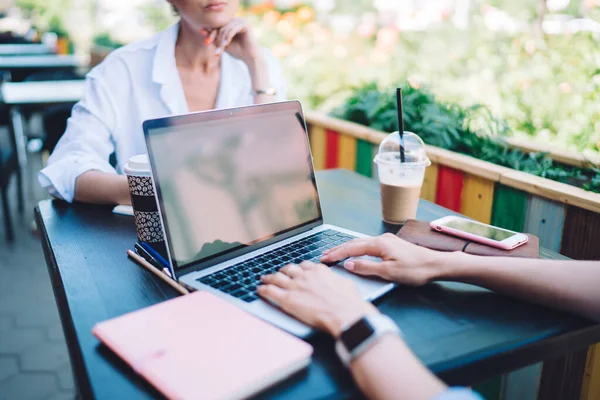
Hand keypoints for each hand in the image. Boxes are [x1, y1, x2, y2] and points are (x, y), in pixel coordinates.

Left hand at [207, 18, 262, 65]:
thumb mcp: (223, 44)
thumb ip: (214, 38)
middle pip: (221, 26)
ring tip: (221, 49)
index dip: (211, 33)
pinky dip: (228, 37)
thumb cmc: (238, 51)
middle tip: (215, 49)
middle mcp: (236, 20)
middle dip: (216, 38)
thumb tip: (202, 30)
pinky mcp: (245, 25)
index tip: (206, 42)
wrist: (250, 58)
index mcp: (231, 23)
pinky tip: (226, 44)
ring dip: (222, 39)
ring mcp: (241, 21)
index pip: (217, 26)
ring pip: (226, 28)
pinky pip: (233, 29)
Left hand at [258, 262, 377, 336]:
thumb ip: (336, 281)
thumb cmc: (350, 303)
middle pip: (289, 269)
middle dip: (283, 271)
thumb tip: (337, 282)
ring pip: (277, 278)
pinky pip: (270, 292)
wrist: (346, 313)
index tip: (297, 270)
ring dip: (269, 278)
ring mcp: (295, 286)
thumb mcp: (346, 284)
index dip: (299, 268)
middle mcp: (305, 276)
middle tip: (280, 274)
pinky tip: (260, 290)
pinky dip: (264, 290)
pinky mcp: (288, 299)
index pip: (304, 265)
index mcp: (319, 271)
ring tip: (264, 279)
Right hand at [320, 233, 444, 285]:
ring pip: (361, 242)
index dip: (336, 254)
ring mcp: (387, 240)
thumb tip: (349, 264)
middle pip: (354, 243)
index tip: (323, 259)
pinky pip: (368, 244)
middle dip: (338, 249)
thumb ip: (367, 268)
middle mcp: (381, 238)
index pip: (351, 248)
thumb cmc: (415, 270)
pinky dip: (357, 248)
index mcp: (379, 244)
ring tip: (334, 253)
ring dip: (347, 248)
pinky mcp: (392, 244)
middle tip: (323, 255)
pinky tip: (354, 252)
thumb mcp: (389, 273)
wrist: (436, 265)